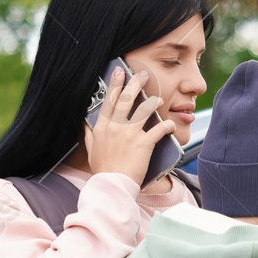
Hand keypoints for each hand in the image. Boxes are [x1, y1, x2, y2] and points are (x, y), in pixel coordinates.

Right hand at [83, 66, 176, 184]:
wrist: (112, 185)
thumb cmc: (102, 171)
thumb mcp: (91, 151)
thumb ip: (90, 135)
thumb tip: (87, 124)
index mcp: (102, 128)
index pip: (109, 100)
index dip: (115, 84)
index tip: (120, 72)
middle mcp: (115, 127)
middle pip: (126, 99)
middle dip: (135, 83)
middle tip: (143, 74)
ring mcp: (129, 134)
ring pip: (144, 110)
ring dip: (153, 102)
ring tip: (159, 99)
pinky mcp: (144, 143)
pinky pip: (159, 129)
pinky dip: (167, 126)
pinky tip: (170, 125)